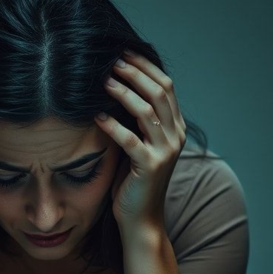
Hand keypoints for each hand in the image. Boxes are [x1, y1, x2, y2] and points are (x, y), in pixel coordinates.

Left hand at [96, 50, 186, 232]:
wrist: (141, 220)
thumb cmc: (133, 182)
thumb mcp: (138, 145)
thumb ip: (135, 121)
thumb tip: (113, 88)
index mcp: (175, 128)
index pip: (165, 86)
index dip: (145, 67)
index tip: (123, 53)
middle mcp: (175, 137)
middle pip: (159, 92)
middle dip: (135, 73)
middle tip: (112, 61)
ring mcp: (165, 152)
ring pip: (147, 111)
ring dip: (124, 92)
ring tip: (103, 82)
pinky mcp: (150, 167)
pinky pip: (130, 139)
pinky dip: (113, 125)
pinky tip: (97, 117)